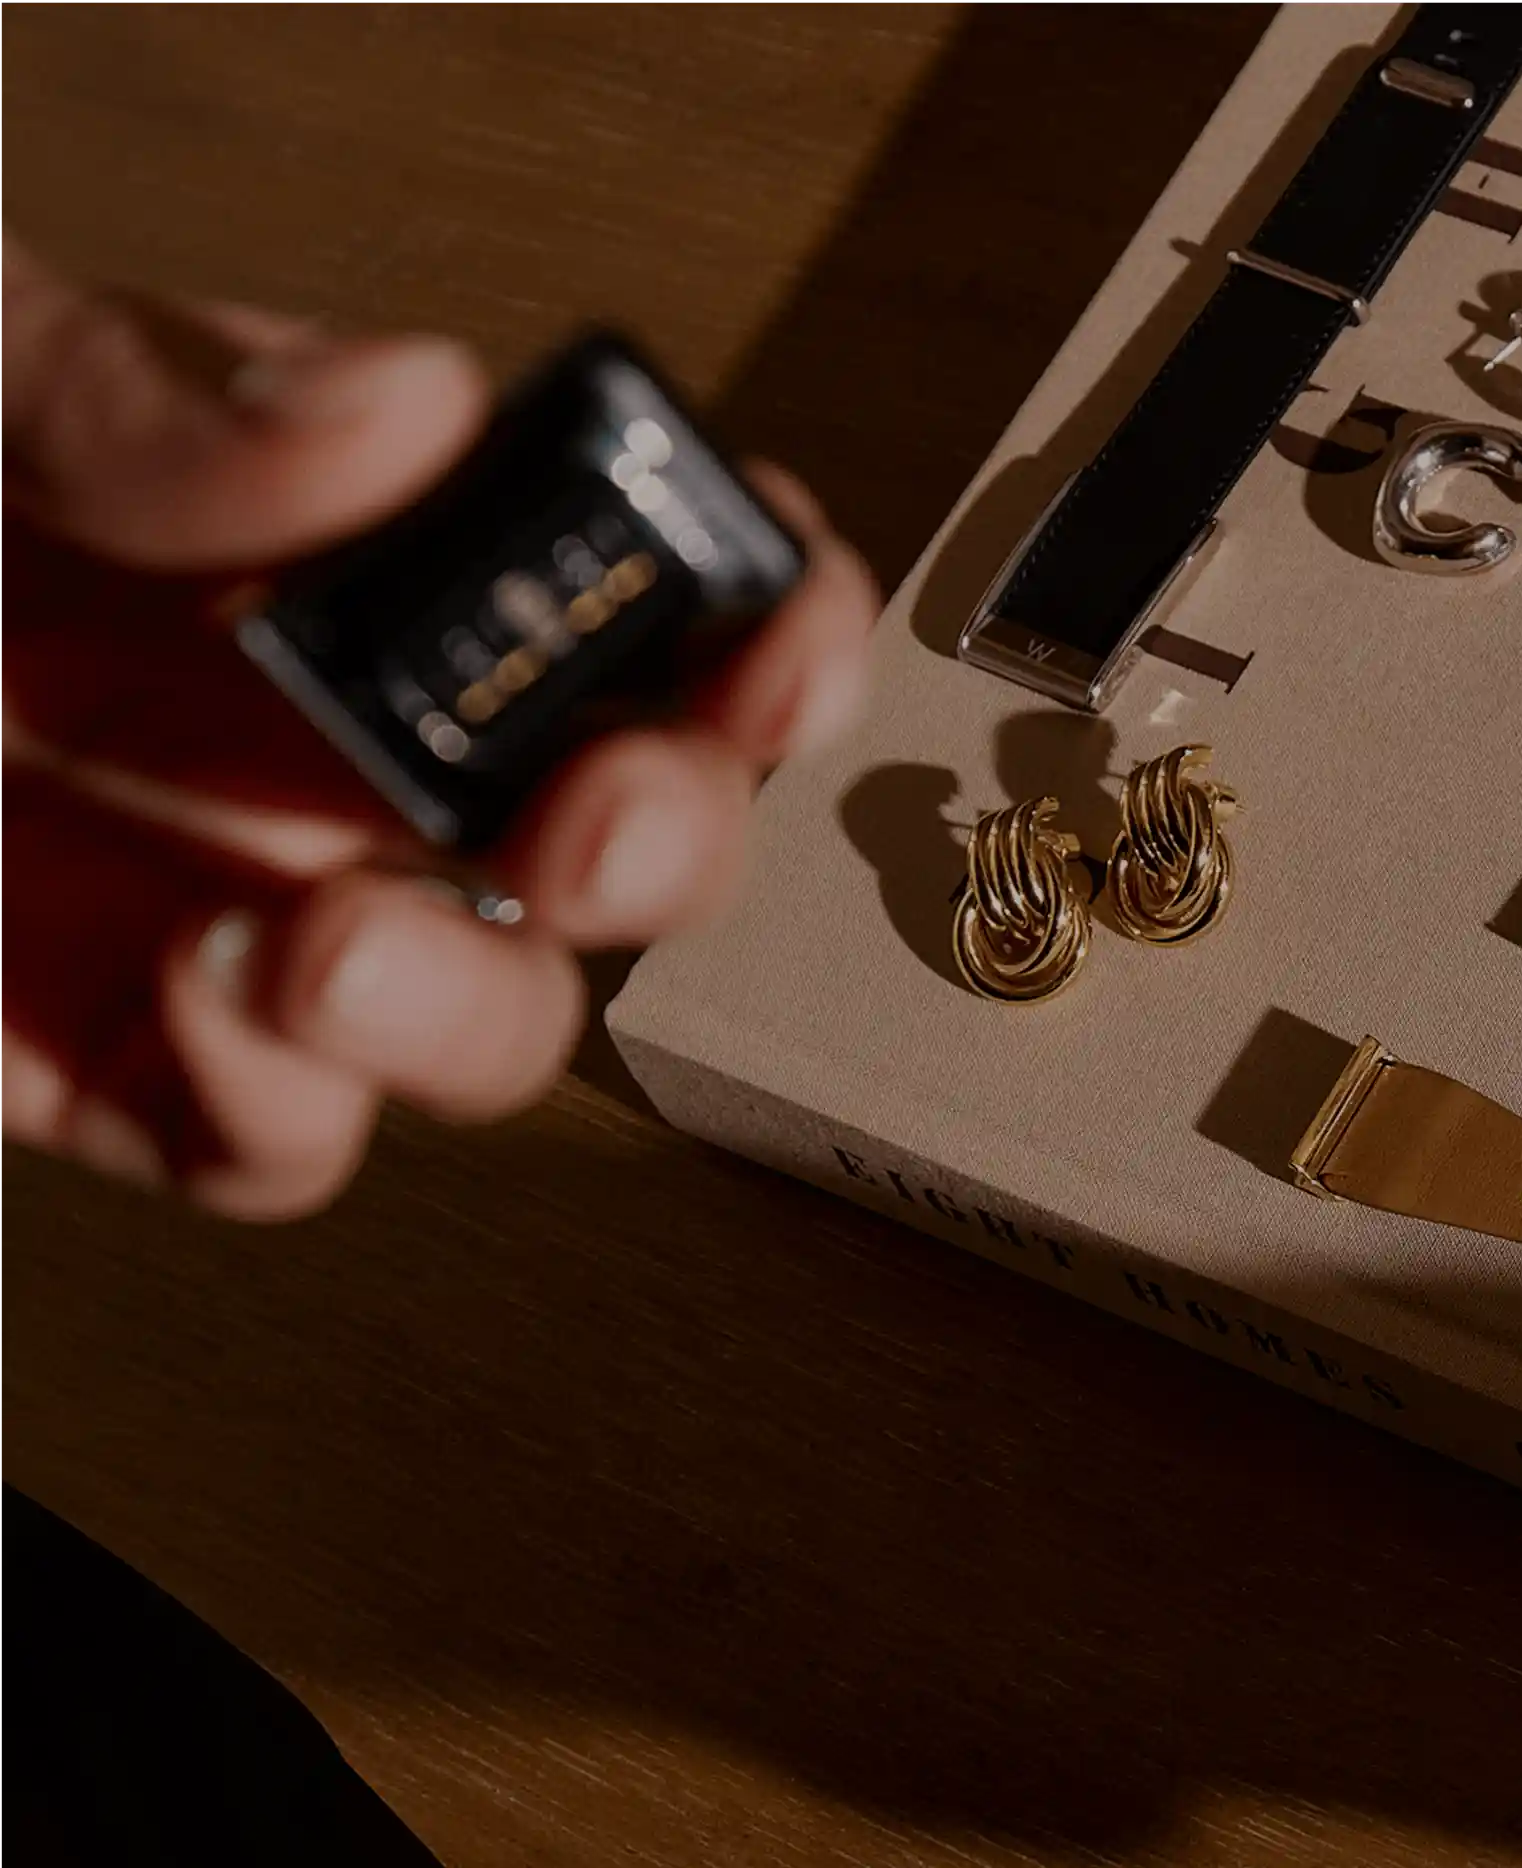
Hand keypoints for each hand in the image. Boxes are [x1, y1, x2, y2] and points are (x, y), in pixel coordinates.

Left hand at [0, 231, 879, 1218]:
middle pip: (606, 825)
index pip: (615, 574)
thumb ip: (139, 385)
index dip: (750, 610)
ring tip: (328, 942)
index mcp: (301, 520)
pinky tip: (204, 1026)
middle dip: (651, 835)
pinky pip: (257, 1141)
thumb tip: (403, 410)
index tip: (761, 630)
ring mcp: (187, 894)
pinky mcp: (59, 1053)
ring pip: (478, 1014)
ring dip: (468, 1008)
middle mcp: (285, 718)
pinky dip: (279, 1118)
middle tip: (579, 815)